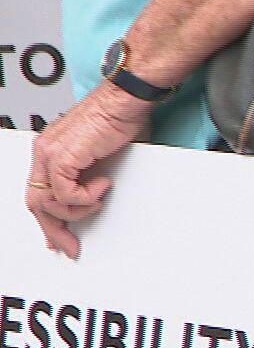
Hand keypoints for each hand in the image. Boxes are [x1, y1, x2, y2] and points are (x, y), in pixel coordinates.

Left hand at [25, 84, 151, 259]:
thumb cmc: (117, 119)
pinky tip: (102, 184)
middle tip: (70, 245)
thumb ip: (89, 175)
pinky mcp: (63, 156)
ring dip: (78, 211)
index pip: (38, 193)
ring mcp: (50, 153)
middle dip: (54, 230)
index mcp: (49, 150)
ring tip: (98, 198)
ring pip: (50, 202)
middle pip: (37, 203)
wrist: (123, 101)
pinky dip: (86, 197)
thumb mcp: (100, 155)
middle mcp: (44, 152)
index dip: (47, 220)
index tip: (60, 237)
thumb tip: (95, 194)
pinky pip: (66, 193)